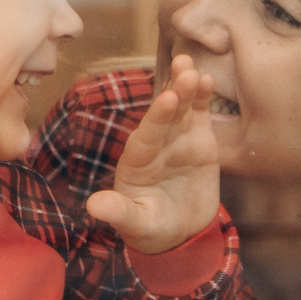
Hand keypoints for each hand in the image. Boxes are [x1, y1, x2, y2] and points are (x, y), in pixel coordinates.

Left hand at [87, 56, 221, 254]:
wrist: (182, 233)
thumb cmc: (152, 229)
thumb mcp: (136, 224)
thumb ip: (119, 213)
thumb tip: (93, 206)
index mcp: (137, 162)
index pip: (146, 136)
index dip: (157, 117)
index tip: (167, 98)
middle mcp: (156, 144)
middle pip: (165, 114)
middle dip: (174, 91)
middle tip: (183, 68)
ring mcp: (177, 139)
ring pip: (181, 108)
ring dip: (186, 86)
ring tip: (191, 66)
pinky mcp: (198, 139)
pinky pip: (199, 115)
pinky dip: (203, 98)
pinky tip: (207, 80)